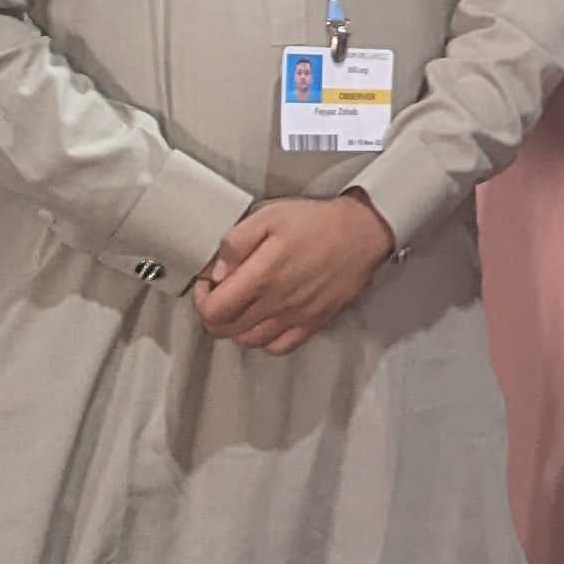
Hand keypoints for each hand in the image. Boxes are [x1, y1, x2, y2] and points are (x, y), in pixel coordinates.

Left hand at [192, 190, 394, 353]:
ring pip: (249, 342)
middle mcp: (277, 303)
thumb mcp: (269, 216)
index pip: (213, 310)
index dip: (201, 299)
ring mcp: (295, 317)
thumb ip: (235, 243)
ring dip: (237, 328)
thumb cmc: (318, 223)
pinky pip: (279, 347)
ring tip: (243, 306)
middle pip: (226, 331)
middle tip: (221, 295)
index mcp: (262, 276)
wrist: (363, 233)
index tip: (208, 284)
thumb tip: (217, 271)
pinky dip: (265, 340)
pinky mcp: (313, 322)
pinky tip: (266, 321)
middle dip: (214, 314)